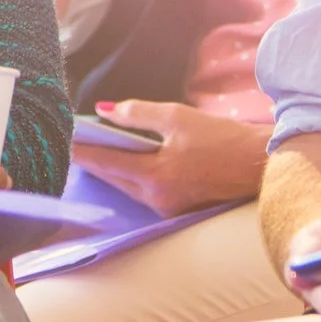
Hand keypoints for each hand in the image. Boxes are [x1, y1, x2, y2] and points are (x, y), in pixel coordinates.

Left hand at [75, 99, 266, 215]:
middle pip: (113, 178)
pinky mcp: (178, 210)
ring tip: (92, 150)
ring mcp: (168, 208)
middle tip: (71, 143)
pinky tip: (124, 163)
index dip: (80, 151)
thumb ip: (138, 114)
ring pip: (127, 188)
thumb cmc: (223, 138)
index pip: (106, 163)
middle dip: (92, 161)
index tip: (60, 142)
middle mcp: (158, 198)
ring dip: (110, 170)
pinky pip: (144, 193)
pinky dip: (131, 178)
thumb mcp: (178, 117)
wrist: (260, 166)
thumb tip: (104, 110)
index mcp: (156, 175)